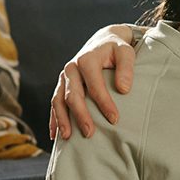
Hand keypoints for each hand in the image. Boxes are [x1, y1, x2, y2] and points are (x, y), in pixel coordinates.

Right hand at [49, 25, 137, 139]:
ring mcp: (64, 77)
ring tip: (68, 138)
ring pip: (58, 100)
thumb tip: (123, 89)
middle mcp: (71, 68)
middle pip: (73, 95)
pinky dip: (54, 119)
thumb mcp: (125, 52)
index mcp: (87, 60)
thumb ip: (126, 68)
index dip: (104, 103)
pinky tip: (55, 135)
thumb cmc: (116, 49)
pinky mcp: (62, 84)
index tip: (114, 119)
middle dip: (80, 115)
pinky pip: (54, 103)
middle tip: (90, 133)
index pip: (94, 86)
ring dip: (62, 120)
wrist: (102, 41)